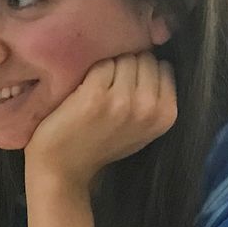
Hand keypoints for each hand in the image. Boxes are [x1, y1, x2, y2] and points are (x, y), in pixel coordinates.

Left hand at [24, 52, 175, 189]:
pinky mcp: (95, 95)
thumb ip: (154, 99)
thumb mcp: (142, 129)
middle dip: (127, 68)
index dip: (143, 73)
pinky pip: (101, 63)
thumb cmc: (101, 147)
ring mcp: (122, 100)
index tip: (128, 88)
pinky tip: (83, 93)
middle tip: (110, 90)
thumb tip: (156, 60)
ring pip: (123, 57)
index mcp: (166, 114)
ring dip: (109, 68)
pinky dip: (90, 73)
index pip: (163, 66)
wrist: (62, 169)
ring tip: (97, 93)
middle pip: (144, 58)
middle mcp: (148, 107)